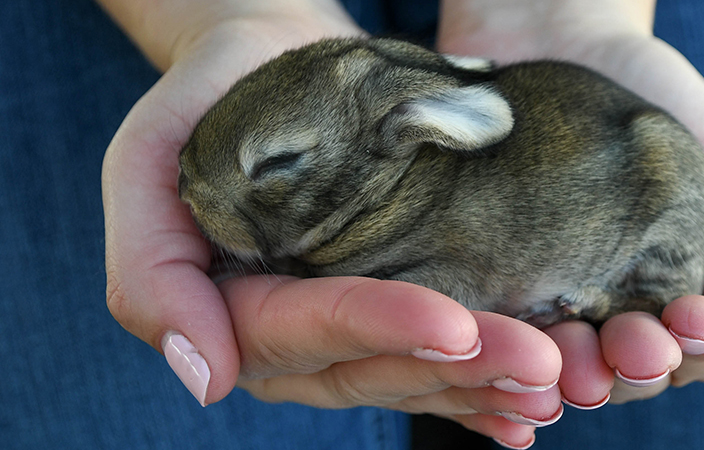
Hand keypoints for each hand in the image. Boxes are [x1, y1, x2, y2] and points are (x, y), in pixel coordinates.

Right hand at [100, 2, 562, 445]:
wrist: (267, 61)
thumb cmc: (206, 97)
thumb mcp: (146, 158)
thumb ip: (150, 268)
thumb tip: (203, 380)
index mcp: (230, 308)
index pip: (305, 330)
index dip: (379, 328)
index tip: (454, 325)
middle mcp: (291, 338)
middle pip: (373, 366)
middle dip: (457, 368)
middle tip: (542, 362)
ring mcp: (342, 330)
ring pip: (412, 375)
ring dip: (485, 386)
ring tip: (557, 383)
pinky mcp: (387, 307)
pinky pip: (430, 359)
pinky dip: (480, 387)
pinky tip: (533, 410)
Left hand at [437, 0, 703, 417]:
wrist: (557, 31)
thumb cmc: (656, 92)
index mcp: (673, 289)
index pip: (695, 353)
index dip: (701, 348)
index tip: (694, 319)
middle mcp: (608, 306)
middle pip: (627, 375)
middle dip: (635, 368)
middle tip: (630, 345)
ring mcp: (542, 295)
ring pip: (561, 368)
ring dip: (571, 373)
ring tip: (569, 357)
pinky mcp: (483, 277)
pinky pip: (495, 332)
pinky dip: (507, 350)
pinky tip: (508, 346)